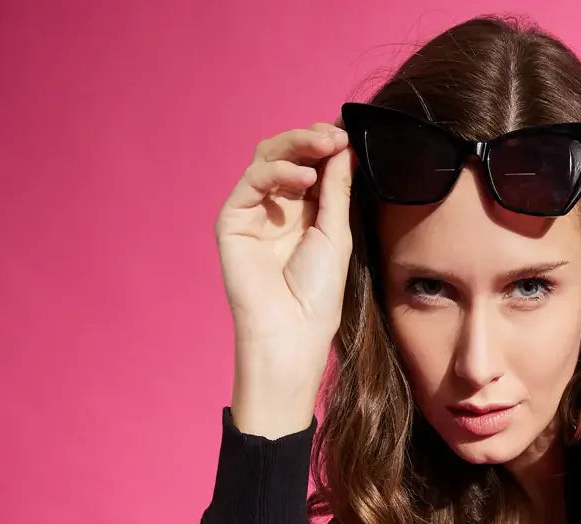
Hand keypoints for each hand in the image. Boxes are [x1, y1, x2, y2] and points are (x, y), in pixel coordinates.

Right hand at [215, 118, 357, 359]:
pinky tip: (302, 176)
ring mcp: (254, 211)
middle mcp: (277, 207)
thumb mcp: (336, 234)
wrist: (291, 331)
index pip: (311, 163)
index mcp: (305, 212)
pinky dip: (277, 171)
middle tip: (334, 136)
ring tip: (323, 147)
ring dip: (296, 146)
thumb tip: (343, 147)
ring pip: (267, 158)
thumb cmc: (318, 295)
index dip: (326, 145)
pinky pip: (251, 181)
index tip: (347, 134)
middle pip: (288, 154)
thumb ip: (337, 190)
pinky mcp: (233, 219)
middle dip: (311, 139)